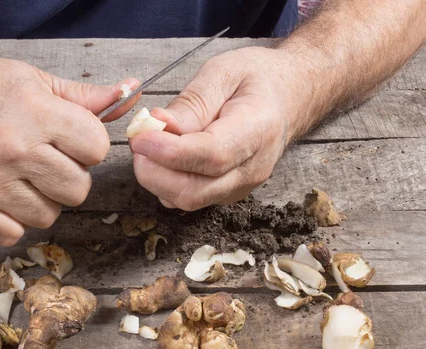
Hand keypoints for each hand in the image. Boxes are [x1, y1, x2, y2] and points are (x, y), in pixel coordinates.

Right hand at [0, 52, 139, 245]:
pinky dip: (11, 220)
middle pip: (78, 190)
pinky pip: (13, 234)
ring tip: (17, 176)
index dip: (87, 146)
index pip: (97, 149)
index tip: (70, 141)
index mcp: (35, 112)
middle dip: (68, 177)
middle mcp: (11, 148)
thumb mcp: (33, 81)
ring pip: (48, 216)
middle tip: (44, 161)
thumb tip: (129, 95)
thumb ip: (84, 97)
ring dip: (40, 201)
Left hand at [129, 46, 306, 210]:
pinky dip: (166, 183)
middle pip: (195, 191)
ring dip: (157, 178)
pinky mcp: (226, 193)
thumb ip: (192, 102)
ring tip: (150, 145)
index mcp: (258, 130)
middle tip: (138, 142)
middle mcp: (252, 168)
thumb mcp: (224, 72)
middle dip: (155, 173)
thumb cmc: (257, 79)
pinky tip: (163, 157)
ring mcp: (240, 186)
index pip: (211, 156)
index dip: (170, 152)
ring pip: (187, 200)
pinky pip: (188, 198)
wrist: (288, 98)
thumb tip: (158, 126)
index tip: (140, 139)